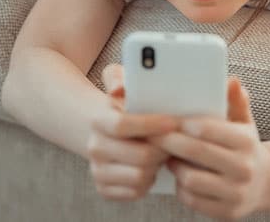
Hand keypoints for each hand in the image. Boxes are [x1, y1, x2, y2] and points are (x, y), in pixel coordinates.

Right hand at [87, 63, 178, 200]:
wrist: (106, 132)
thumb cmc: (124, 105)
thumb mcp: (120, 83)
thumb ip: (119, 77)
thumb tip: (118, 88)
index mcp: (99, 121)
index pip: (123, 124)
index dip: (151, 125)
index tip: (173, 122)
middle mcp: (94, 147)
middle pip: (140, 156)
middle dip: (163, 149)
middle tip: (175, 141)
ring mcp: (98, 171)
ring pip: (141, 176)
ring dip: (158, 166)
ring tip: (162, 153)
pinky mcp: (104, 189)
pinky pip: (136, 192)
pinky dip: (149, 182)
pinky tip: (152, 167)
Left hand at [148, 77, 269, 220]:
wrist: (263, 183)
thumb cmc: (244, 146)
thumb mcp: (244, 122)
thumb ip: (236, 100)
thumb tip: (231, 80)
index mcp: (247, 142)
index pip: (208, 129)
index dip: (183, 123)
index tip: (166, 118)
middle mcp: (244, 169)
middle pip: (195, 152)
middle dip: (169, 141)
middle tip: (152, 135)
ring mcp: (236, 193)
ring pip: (190, 178)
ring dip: (174, 166)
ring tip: (168, 156)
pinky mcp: (227, 213)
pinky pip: (191, 199)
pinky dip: (180, 187)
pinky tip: (179, 176)